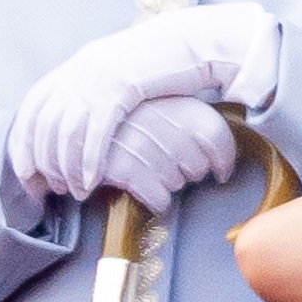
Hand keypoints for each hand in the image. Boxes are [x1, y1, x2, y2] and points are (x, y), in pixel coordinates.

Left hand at [7, 3, 278, 198]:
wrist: (192, 41)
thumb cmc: (160, 61)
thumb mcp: (119, 69)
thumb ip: (96, 87)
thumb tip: (80, 115)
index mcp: (78, 65)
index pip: (33, 106)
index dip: (23, 140)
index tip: (24, 169)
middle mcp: (81, 69)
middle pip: (45, 123)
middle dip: (44, 161)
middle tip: (50, 187)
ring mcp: (98, 78)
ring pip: (66, 131)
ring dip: (67, 167)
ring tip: (75, 190)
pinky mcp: (121, 88)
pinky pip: (96, 132)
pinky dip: (89, 160)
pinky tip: (91, 180)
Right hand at [101, 97, 237, 213]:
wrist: (77, 121)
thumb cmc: (129, 117)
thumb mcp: (164, 104)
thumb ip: (193, 119)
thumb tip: (225, 145)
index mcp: (178, 102)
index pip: (218, 136)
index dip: (224, 160)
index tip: (220, 171)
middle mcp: (164, 120)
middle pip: (199, 166)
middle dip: (189, 171)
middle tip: (171, 165)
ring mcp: (142, 143)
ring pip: (178, 183)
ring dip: (168, 182)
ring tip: (150, 168)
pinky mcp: (122, 167)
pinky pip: (159, 199)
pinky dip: (156, 200)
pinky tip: (144, 186)